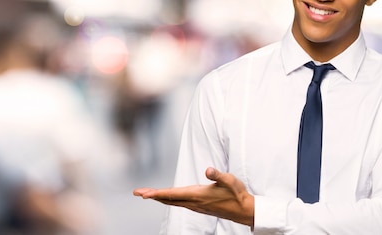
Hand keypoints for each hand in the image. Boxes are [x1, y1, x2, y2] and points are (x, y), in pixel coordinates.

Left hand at [133, 167, 254, 226]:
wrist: (244, 210)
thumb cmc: (237, 194)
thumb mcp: (229, 180)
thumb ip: (218, 175)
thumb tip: (208, 170)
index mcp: (198, 195)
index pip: (173, 194)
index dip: (157, 193)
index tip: (144, 194)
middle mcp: (194, 202)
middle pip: (169, 199)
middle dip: (152, 196)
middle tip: (137, 192)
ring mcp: (196, 206)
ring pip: (173, 202)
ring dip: (159, 198)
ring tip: (147, 194)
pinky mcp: (199, 207)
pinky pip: (179, 204)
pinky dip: (169, 200)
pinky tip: (167, 199)